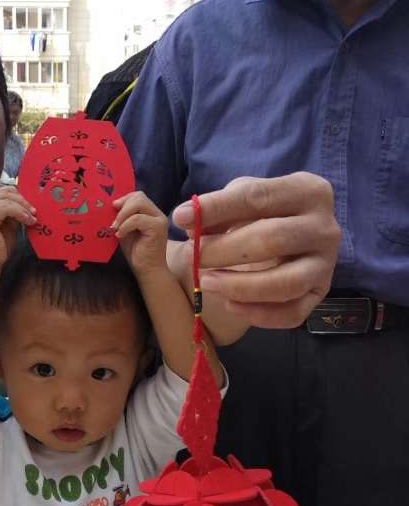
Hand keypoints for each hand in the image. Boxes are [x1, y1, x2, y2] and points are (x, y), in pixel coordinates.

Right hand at [0, 186, 35, 267]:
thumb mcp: (9, 227)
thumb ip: (13, 215)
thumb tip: (26, 206)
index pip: (1, 192)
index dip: (17, 195)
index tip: (30, 205)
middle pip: (3, 191)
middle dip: (22, 199)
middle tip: (34, 210)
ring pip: (5, 198)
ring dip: (23, 206)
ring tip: (33, 217)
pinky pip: (5, 208)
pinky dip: (20, 212)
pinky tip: (28, 220)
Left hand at [112, 191, 169, 278]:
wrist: (147, 270)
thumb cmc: (136, 252)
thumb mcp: (125, 230)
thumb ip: (122, 218)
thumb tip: (110, 206)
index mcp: (150, 212)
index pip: (137, 196)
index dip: (124, 199)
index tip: (112, 209)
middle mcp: (157, 214)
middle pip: (139, 196)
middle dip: (122, 206)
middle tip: (113, 222)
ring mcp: (159, 220)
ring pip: (139, 203)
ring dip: (123, 215)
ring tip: (116, 228)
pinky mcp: (158, 227)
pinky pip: (138, 218)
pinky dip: (126, 225)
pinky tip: (120, 235)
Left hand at [172, 172, 338, 328]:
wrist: (291, 241)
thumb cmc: (262, 215)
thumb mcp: (242, 201)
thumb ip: (219, 209)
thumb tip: (189, 221)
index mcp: (307, 191)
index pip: (257, 197)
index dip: (215, 208)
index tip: (180, 218)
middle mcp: (324, 227)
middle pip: (272, 240)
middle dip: (224, 251)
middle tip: (194, 257)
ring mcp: (326, 264)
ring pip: (286, 283)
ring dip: (240, 286)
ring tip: (207, 283)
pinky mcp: (320, 294)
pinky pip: (292, 314)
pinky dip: (258, 314)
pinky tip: (230, 306)